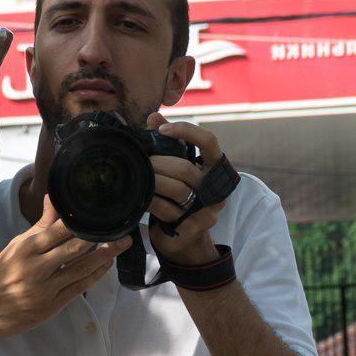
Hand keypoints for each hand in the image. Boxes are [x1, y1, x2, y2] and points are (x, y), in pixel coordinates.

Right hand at [0, 196, 129, 338]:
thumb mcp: (16, 246)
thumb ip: (40, 225)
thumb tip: (54, 198)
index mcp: (26, 247)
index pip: (61, 229)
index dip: (85, 222)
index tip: (103, 215)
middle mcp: (35, 266)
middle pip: (76, 247)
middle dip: (102, 238)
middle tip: (122, 229)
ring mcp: (43, 288)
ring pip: (81, 269)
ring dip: (104, 256)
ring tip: (120, 245)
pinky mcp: (48, 306)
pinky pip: (77, 288)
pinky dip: (93, 276)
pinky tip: (105, 267)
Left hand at [145, 113, 227, 264]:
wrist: (184, 239)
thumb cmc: (179, 197)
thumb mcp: (176, 168)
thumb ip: (168, 143)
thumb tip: (154, 117)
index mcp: (215, 168)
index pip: (209, 142)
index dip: (187, 131)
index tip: (162, 130)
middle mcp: (217, 187)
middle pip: (185, 168)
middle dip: (158, 163)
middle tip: (141, 162)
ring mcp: (209, 208)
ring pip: (177, 189)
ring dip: (152, 182)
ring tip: (138, 177)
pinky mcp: (196, 225)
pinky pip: (167, 209)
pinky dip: (151, 201)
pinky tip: (141, 197)